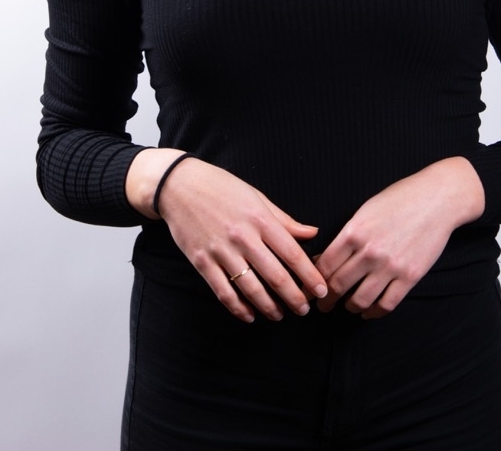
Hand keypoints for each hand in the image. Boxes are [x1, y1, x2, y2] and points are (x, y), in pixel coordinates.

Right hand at [155, 157, 328, 322]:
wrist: (179, 185)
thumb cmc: (221, 187)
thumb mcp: (257, 197)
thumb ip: (284, 220)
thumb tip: (312, 233)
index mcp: (260, 218)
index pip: (292, 253)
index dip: (309, 276)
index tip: (321, 291)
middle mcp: (242, 236)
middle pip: (275, 276)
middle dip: (294, 298)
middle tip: (304, 310)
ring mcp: (221, 250)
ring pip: (251, 288)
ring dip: (269, 307)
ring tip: (279, 315)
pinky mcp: (202, 261)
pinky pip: (223, 292)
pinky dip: (238, 308)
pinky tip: (250, 315)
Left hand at [314, 157, 484, 318]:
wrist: (436, 198)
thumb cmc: (399, 199)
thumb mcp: (366, 210)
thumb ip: (347, 235)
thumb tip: (324, 257)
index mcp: (354, 231)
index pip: (324, 265)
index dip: (313, 280)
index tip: (311, 288)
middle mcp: (369, 251)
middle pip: (338, 285)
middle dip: (326, 299)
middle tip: (323, 305)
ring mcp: (390, 266)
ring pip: (360, 300)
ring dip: (350, 307)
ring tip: (347, 306)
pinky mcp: (410, 277)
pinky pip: (387, 304)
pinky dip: (374, 312)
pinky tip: (369, 311)